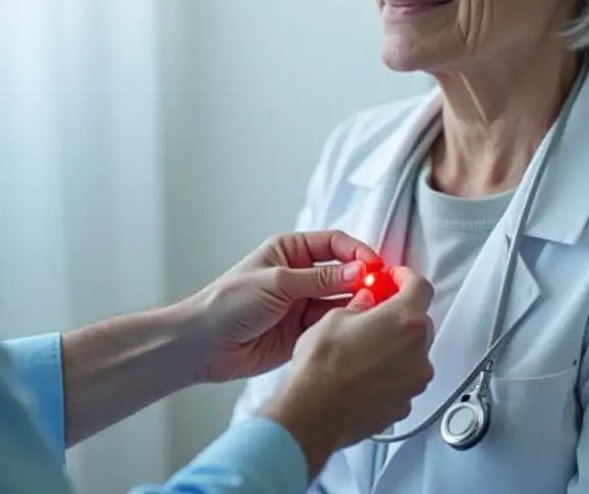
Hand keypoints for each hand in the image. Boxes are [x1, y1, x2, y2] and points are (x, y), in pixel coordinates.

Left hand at [183, 230, 380, 383]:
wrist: (205, 345)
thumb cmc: (229, 303)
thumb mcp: (277, 282)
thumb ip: (320, 278)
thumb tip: (359, 271)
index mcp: (290, 251)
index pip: (334, 244)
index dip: (357, 252)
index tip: (376, 266)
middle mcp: (299, 275)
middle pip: (342, 272)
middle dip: (363, 280)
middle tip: (383, 291)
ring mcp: (302, 304)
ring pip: (341, 300)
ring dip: (357, 304)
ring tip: (374, 312)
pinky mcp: (304, 331)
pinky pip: (332, 324)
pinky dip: (346, 326)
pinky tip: (358, 329)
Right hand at [258, 267, 434, 475]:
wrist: (313, 413)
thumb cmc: (321, 367)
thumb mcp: (335, 318)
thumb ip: (360, 306)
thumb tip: (365, 304)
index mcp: (405, 321)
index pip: (420, 287)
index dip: (406, 277)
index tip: (395, 278)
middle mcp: (418, 351)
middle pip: (420, 321)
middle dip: (401, 314)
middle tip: (376, 312)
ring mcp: (414, 381)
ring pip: (414, 353)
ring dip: (397, 346)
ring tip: (365, 348)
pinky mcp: (404, 404)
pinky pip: (405, 380)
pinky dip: (392, 373)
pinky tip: (365, 374)